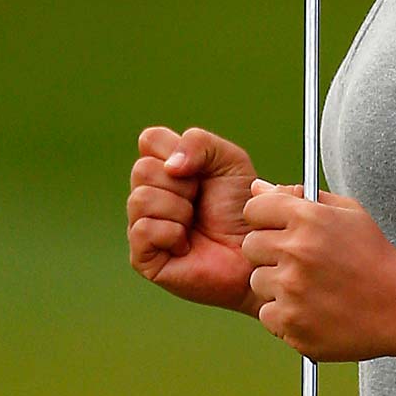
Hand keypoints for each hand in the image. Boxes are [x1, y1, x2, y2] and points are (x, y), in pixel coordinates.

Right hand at [126, 125, 260, 313]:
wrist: (255, 250)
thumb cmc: (243, 208)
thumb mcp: (230, 161)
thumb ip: (199, 143)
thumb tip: (170, 166)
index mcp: (166, 167)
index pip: (150, 139)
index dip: (178, 151)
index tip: (201, 172)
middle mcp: (148, 194)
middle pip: (143, 169)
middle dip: (182, 184)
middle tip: (200, 201)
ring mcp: (142, 224)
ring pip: (141, 198)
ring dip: (179, 209)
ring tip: (195, 223)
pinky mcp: (142, 256)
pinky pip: (143, 229)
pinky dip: (172, 233)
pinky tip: (186, 244)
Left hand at [241, 180, 395, 362]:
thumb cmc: (374, 256)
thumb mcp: (349, 214)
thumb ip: (300, 196)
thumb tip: (257, 188)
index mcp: (309, 218)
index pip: (254, 208)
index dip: (266, 218)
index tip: (280, 229)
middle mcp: (296, 252)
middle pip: (251, 246)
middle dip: (269, 252)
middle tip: (300, 262)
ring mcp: (292, 290)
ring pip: (258, 282)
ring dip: (278, 285)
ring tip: (313, 288)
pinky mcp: (291, 323)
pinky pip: (268, 314)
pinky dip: (286, 314)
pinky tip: (315, 310)